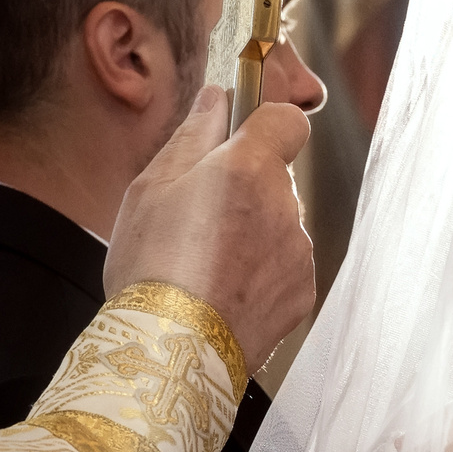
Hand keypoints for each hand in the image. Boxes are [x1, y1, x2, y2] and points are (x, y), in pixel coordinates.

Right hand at [105, 86, 314, 371]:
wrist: (172, 352)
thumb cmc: (151, 268)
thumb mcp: (150, 188)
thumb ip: (192, 135)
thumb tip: (215, 99)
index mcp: (248, 168)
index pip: (286, 118)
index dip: (264, 122)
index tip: (240, 134)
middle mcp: (285, 206)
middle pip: (274, 178)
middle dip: (244, 188)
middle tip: (196, 217)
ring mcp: (298, 252)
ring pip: (279, 224)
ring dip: (252, 233)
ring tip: (203, 265)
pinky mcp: (301, 294)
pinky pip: (284, 267)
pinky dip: (260, 274)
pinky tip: (221, 291)